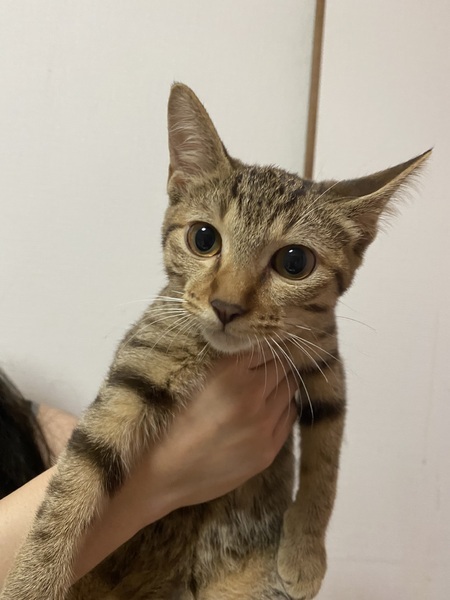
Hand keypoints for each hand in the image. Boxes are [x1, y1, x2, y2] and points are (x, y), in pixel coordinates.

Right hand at [119, 353, 297, 527]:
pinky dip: (283, 410)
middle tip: (266, 372)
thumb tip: (256, 352)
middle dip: (276, 367)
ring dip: (281, 388)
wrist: (166, 473)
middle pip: (282, 368)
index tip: (262, 354)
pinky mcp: (269, 449)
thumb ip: (230, 366)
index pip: (266, 348)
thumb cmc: (174, 423)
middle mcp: (252, 394)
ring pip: (290, 391)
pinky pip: (290, 417)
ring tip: (268, 393)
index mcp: (230, 372)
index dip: (264, 350)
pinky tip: (269, 413)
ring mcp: (264, 424)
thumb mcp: (198, 381)